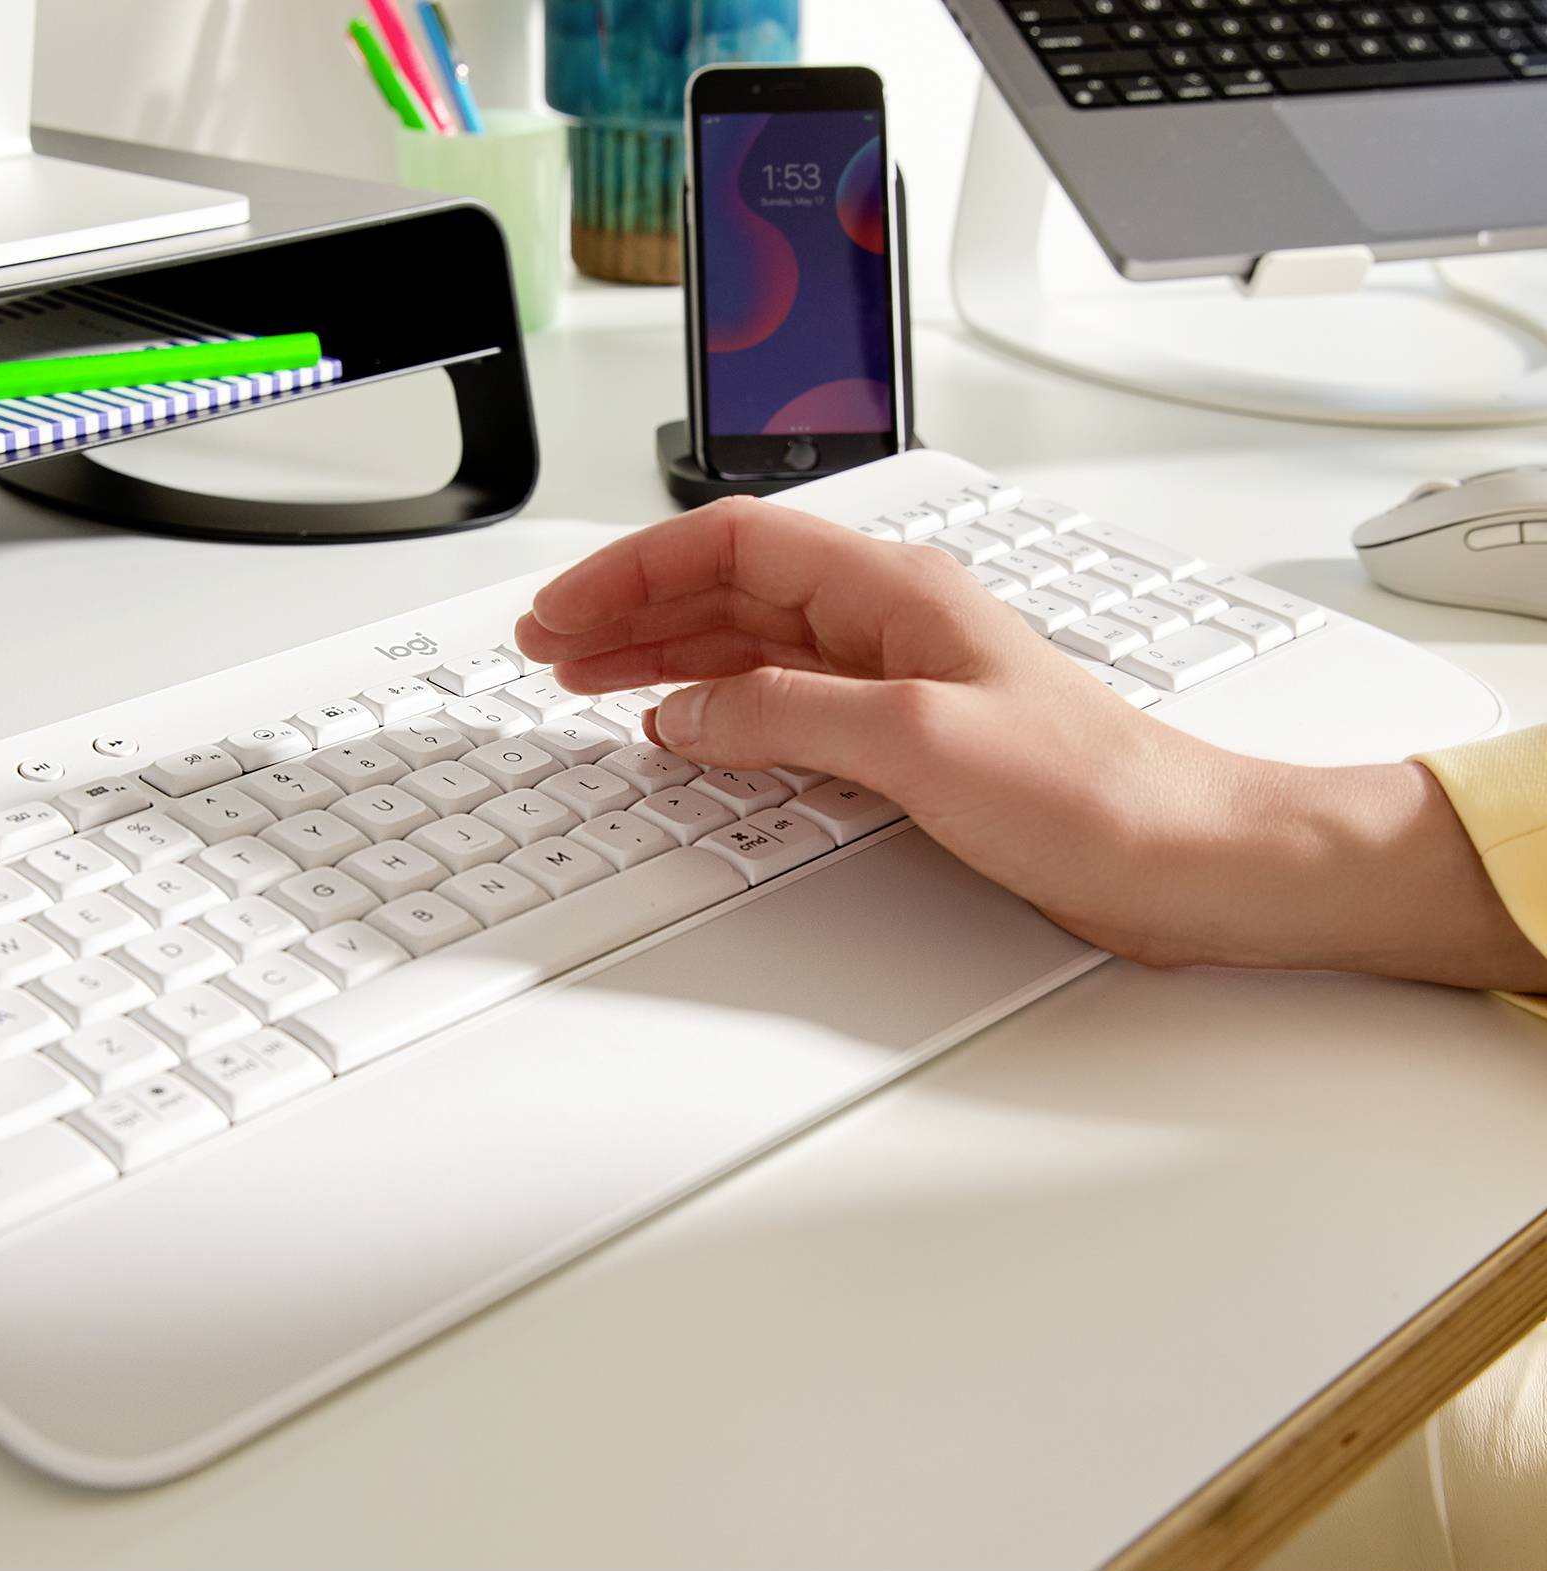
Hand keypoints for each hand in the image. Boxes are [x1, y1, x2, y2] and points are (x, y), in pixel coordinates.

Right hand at [515, 498, 1546, 989]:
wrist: (1187, 858)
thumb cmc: (1095, 789)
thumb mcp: (918, 742)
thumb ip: (786, 716)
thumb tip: (686, 714)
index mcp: (892, 592)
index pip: (729, 546)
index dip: (632, 572)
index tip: (564, 614)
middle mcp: (888, 625)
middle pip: (727, 590)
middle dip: (630, 610)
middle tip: (550, 647)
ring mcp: (894, 683)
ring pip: (747, 646)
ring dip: (663, 656)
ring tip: (588, 678)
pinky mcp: (904, 742)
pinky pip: (781, 704)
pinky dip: (717, 710)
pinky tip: (684, 728)